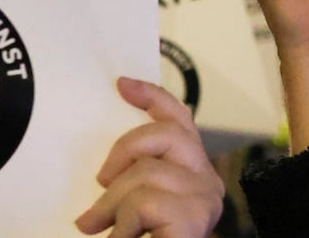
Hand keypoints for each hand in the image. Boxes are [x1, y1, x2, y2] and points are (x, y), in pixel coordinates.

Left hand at [74, 77, 223, 237]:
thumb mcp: (130, 202)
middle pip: (166, 133)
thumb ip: (130, 176)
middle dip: (124, 151)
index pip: (180, 119)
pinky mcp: (194, 220)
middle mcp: (208, 182)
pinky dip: (122, 224)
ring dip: (112, 203)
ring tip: (101, 228)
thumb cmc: (144, 237)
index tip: (121, 85)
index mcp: (193, 173)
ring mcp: (205, 202)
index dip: (153, 98)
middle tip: (100, 183)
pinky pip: (145, 202)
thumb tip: (104, 160)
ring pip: (147, 172)